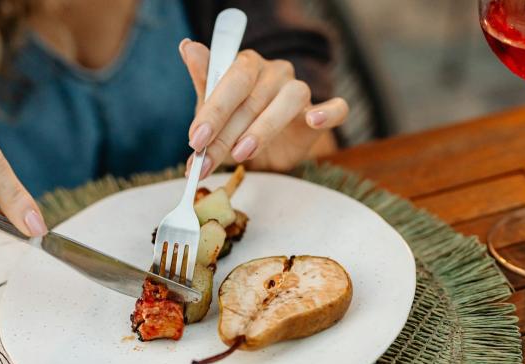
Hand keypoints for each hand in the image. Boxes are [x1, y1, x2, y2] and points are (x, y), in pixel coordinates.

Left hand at [179, 39, 347, 177]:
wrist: (264, 151)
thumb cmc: (236, 122)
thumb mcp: (213, 108)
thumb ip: (203, 80)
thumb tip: (188, 46)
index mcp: (247, 65)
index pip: (231, 78)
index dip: (213, 110)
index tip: (195, 139)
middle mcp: (275, 72)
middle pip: (254, 95)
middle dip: (228, 130)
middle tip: (209, 157)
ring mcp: (299, 91)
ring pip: (290, 99)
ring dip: (264, 127)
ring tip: (243, 153)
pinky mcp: (320, 114)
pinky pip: (336, 108)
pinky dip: (329, 112)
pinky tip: (314, 120)